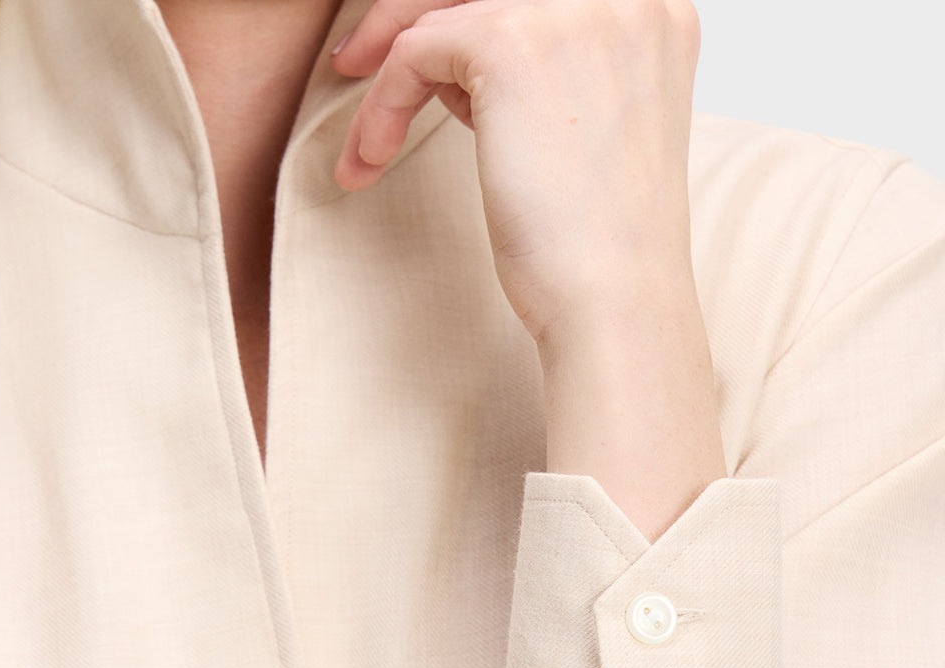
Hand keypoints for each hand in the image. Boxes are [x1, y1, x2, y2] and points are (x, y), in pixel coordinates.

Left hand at [331, 0, 702, 344]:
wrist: (615, 299)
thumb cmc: (597, 244)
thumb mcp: (581, 131)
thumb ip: (540, 75)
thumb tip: (452, 54)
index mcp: (649, 9)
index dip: (463, 21)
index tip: (420, 62)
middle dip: (409, 19)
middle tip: (358, 65)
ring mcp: (567, 10)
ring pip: (439, 12)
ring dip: (389, 76)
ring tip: (367, 144)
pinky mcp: (509, 44)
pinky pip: (414, 51)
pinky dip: (383, 105)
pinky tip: (373, 159)